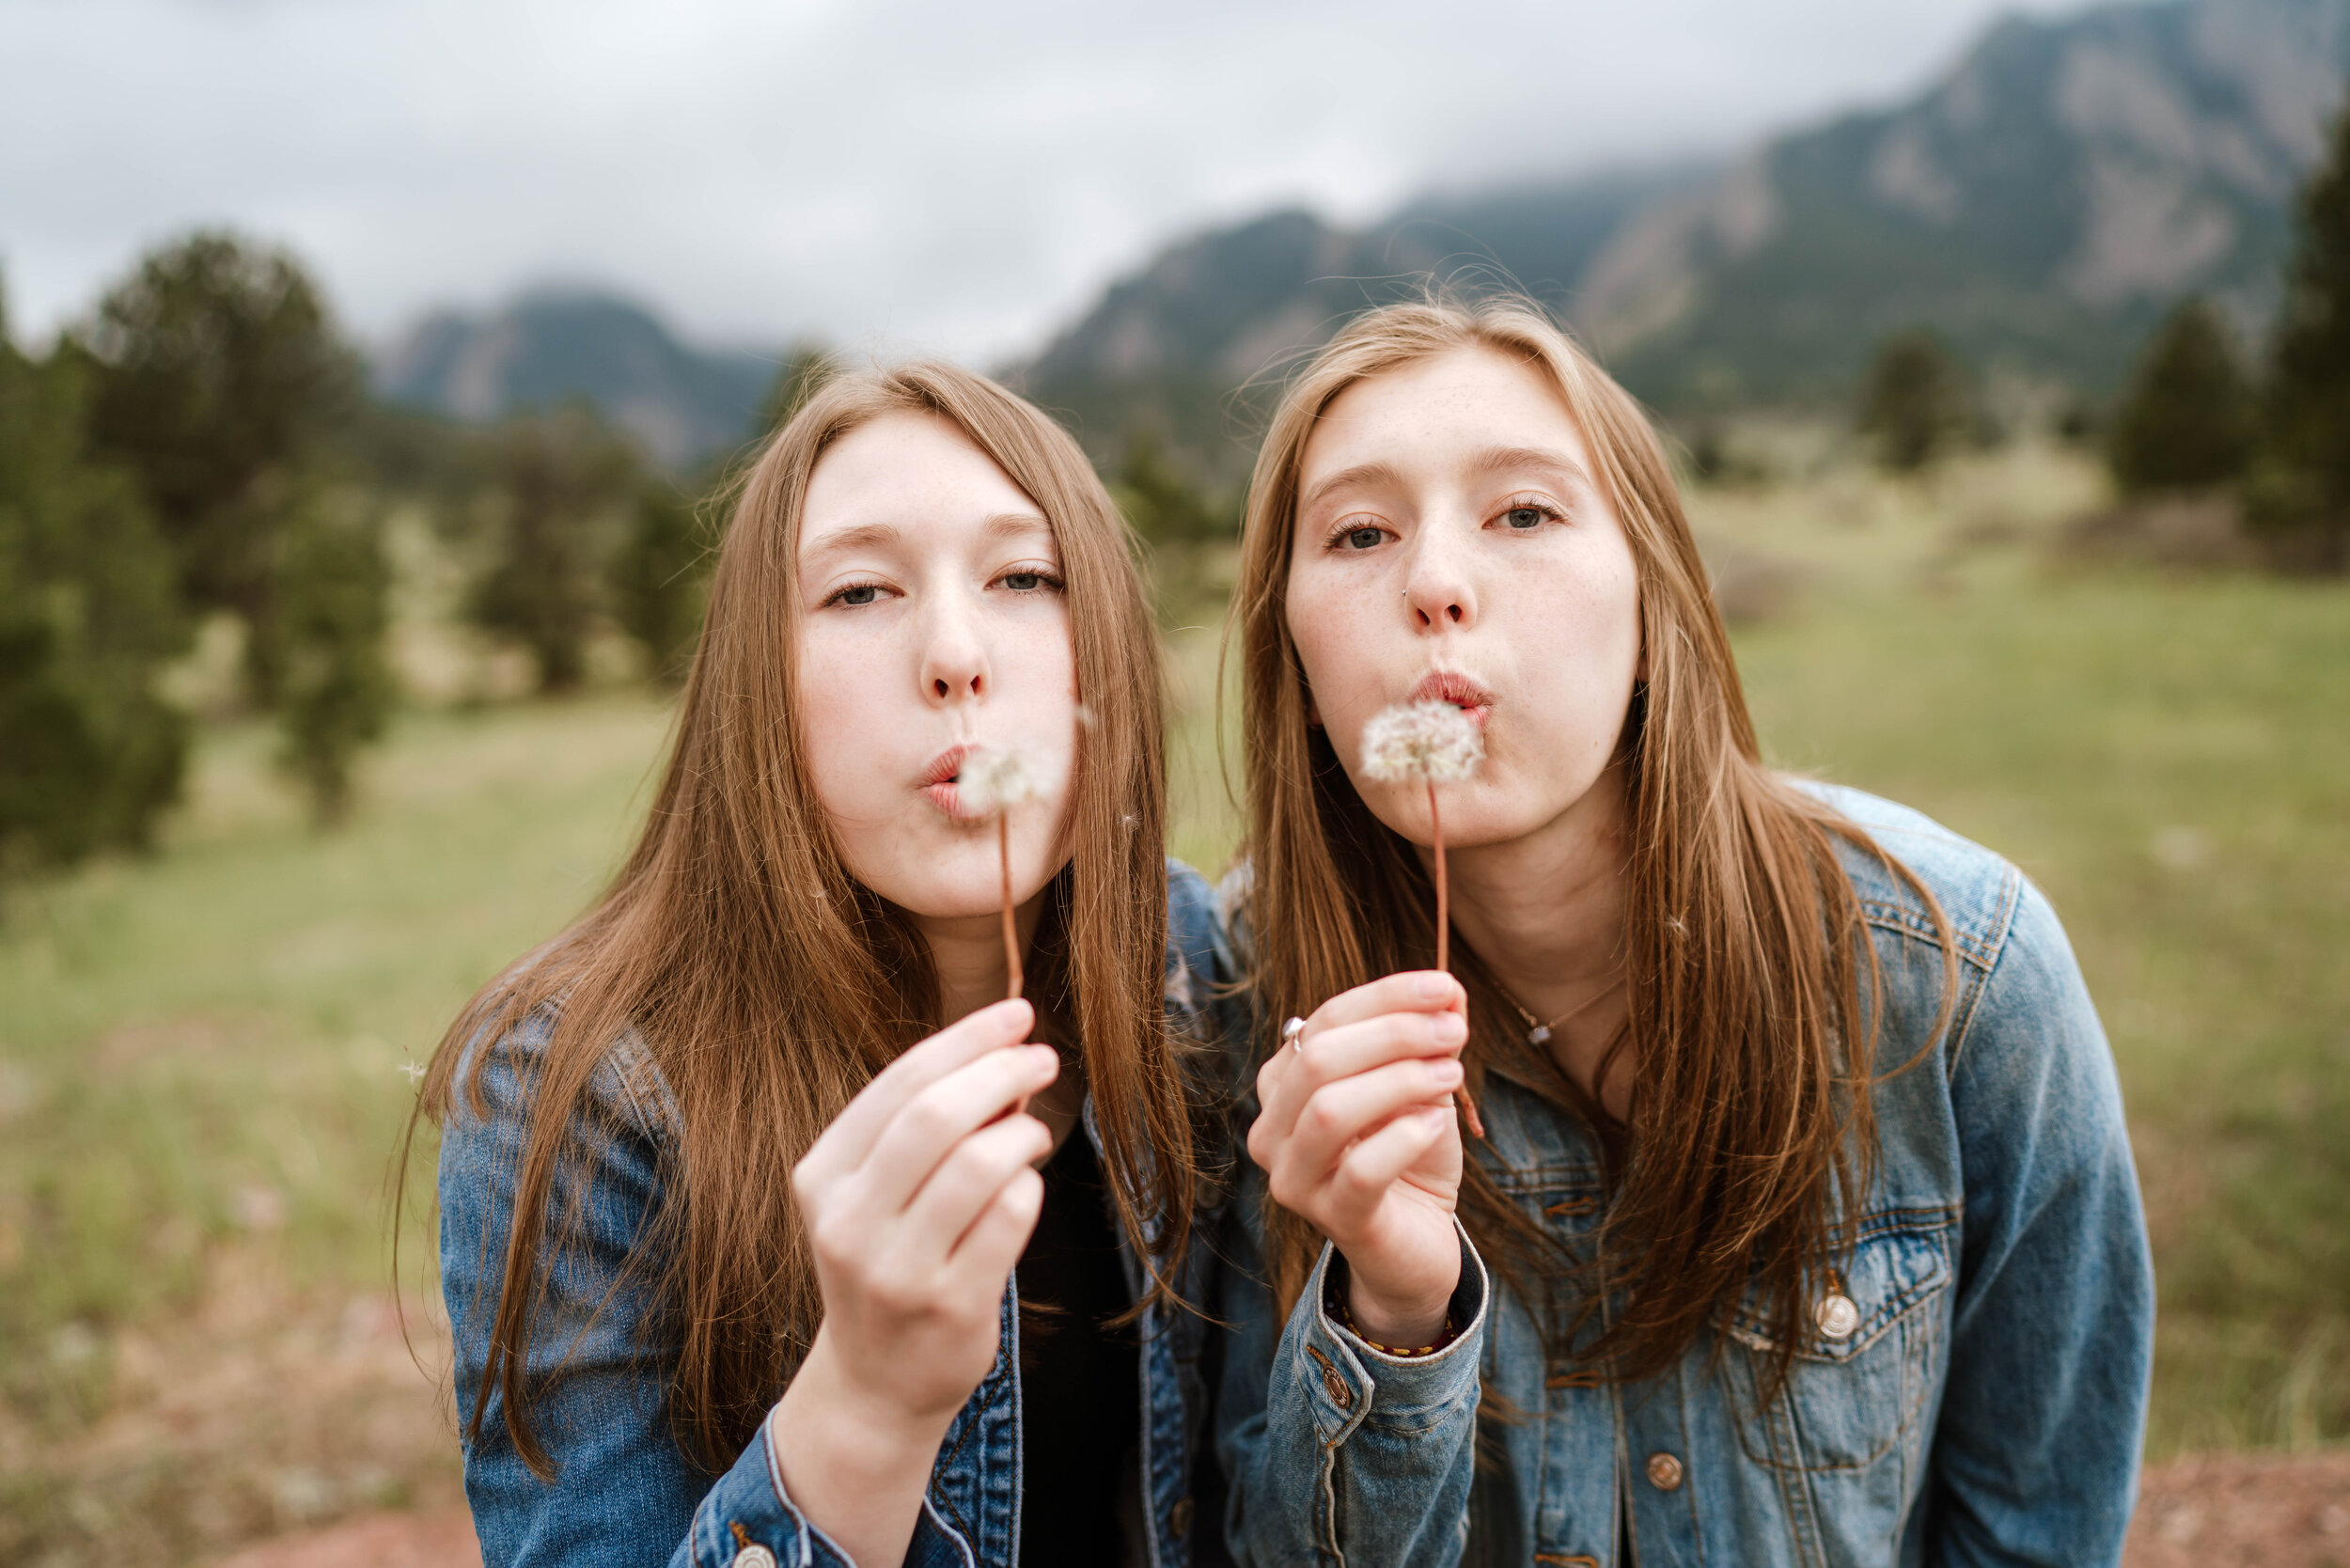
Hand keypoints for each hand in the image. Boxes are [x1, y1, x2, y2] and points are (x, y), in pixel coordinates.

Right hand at [771, 998, 1056, 1563]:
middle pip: (935, 1114)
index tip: (1018, 1014)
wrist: (873, 1385)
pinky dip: (1030, 1188)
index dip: (967, 1038)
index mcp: (822, 1176)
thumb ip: (916, 1129)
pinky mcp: (948, 1306)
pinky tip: (1025, 1190)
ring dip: (1022, 1133)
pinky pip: (1010, 1219)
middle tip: (1044, 1059)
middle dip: (1001, 1071)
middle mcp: (849, 1221)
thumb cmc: (886, 1263)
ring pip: (979, 1164)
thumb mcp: (871, 1194)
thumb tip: (1001, 1050)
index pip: (900, 1081)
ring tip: (1034, 1133)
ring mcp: (897, 1269)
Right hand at [1247, 972, 1466, 1346]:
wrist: (1416, 1241)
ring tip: (1452, 1075)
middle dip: (1395, 1034)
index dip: (1386, 997)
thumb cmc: (1408, 1154)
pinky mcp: (1332, 1220)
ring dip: (1401, 1080)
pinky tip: (1437, 1125)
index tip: (1445, 987)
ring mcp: (1293, 1179)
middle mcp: (1271, 1129)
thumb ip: (1427, 1039)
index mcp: (1283, 1084)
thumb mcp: (1419, 1086)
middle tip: (1455, 1031)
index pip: (1325, 1021)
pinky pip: (1361, 1170)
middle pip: (1320, 1059)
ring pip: (1330, 1110)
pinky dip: (1405, 1138)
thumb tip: (1449, 989)